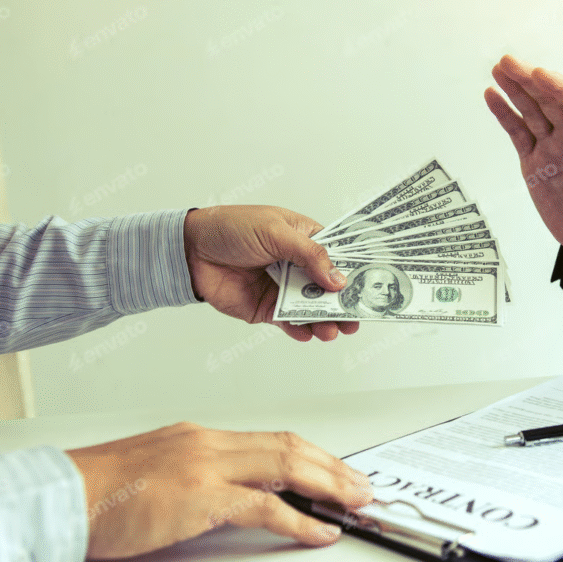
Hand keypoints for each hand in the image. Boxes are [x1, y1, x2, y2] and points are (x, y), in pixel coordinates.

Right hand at [66, 422, 373, 558]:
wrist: (60, 494)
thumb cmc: (100, 491)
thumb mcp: (159, 471)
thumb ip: (198, 475)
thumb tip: (236, 494)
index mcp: (201, 435)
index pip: (272, 440)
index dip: (312, 455)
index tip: (335, 470)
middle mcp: (210, 442)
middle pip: (289, 447)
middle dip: (332, 467)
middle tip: (361, 485)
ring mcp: (207, 466)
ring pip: (287, 466)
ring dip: (329, 485)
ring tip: (355, 502)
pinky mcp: (200, 497)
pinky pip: (265, 506)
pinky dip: (300, 519)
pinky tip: (320, 531)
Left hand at [183, 205, 359, 340]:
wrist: (190, 250)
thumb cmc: (231, 228)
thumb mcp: (275, 232)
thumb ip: (309, 255)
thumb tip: (338, 278)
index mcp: (304, 239)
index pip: (337, 256)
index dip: (354, 270)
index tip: (371, 286)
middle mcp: (297, 265)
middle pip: (329, 288)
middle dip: (343, 304)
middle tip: (355, 318)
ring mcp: (283, 288)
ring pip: (311, 308)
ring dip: (324, 320)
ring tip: (332, 331)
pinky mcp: (266, 308)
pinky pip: (289, 322)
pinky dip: (299, 329)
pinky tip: (308, 333)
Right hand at [484, 55, 562, 263]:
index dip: (558, 87)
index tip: (540, 74)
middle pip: (550, 99)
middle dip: (530, 79)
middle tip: (509, 61)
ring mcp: (552, 146)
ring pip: (531, 110)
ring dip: (515, 89)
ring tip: (498, 69)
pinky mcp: (534, 161)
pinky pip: (517, 132)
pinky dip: (504, 114)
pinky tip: (492, 95)